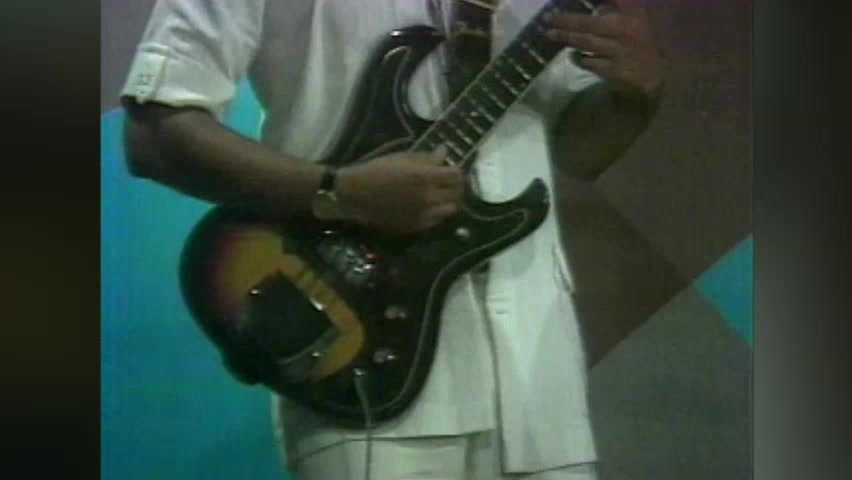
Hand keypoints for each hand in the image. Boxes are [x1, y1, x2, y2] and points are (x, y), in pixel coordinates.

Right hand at [335, 151, 464, 233]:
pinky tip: (432, 206)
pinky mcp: (415, 227)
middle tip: (452, 182)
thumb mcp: (401, 158)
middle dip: (457, 186)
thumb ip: (426, 158)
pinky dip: (439, 213)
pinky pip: (436, 221)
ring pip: (450, 210)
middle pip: (456, 193)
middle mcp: (428, 198)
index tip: (455, 168)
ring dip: (450, 201)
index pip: (456, 175)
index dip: (459, 171)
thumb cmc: (376, 170)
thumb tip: (444, 153)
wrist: (355, 194)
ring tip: (444, 195)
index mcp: (425, 177)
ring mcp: (423, 214)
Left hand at [544, 0, 663, 97]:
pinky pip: (590, 62)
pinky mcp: (614, 69)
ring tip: (549, 33)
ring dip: (566, 37)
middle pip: (589, 23)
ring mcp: (619, 51)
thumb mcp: (634, 18)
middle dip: (566, 20)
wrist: (652, 74)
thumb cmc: (639, 41)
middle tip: (548, 17)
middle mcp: (625, 30)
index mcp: (632, 14)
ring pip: (586, 42)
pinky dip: (579, 59)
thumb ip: (616, 6)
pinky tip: (572, 55)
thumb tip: (593, 5)